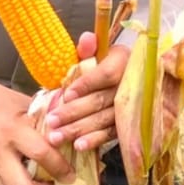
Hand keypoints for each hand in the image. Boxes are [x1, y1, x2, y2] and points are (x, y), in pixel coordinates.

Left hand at [45, 34, 128, 153]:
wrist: (131, 76)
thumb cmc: (107, 62)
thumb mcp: (99, 51)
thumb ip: (89, 48)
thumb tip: (86, 39)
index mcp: (123, 61)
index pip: (106, 74)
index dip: (86, 84)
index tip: (67, 93)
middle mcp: (131, 84)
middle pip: (100, 100)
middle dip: (74, 112)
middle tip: (52, 120)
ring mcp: (131, 107)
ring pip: (103, 119)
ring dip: (79, 129)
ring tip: (57, 137)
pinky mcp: (128, 124)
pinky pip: (111, 133)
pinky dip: (95, 140)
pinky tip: (79, 146)